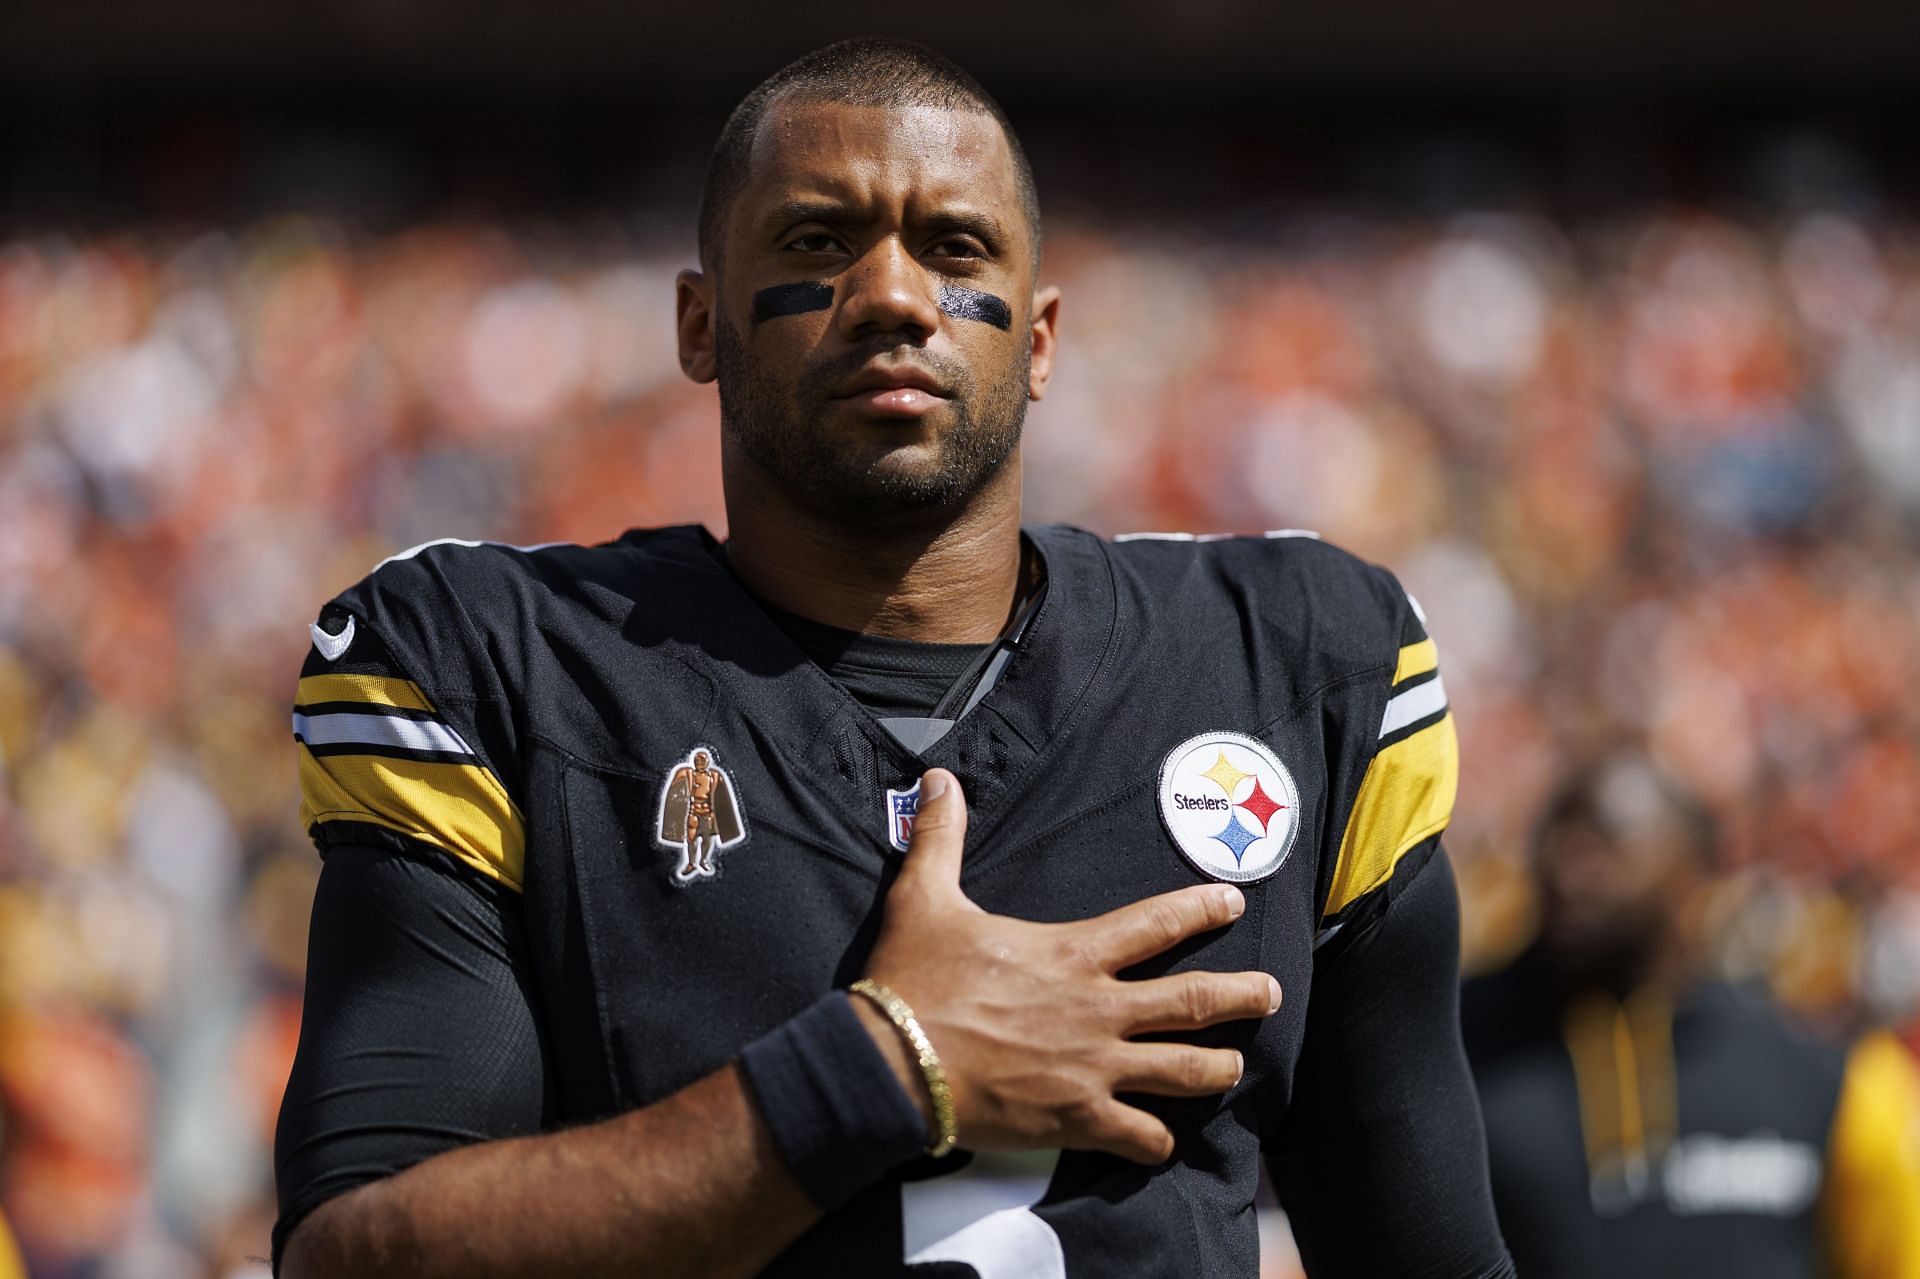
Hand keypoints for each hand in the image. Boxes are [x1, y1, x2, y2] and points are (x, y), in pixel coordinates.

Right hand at [855, 768, 1281, 1164]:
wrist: (891, 1064)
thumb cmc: (911, 981)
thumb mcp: (924, 898)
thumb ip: (940, 838)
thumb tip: (935, 778)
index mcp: (1072, 953)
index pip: (1157, 923)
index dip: (1201, 909)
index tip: (1231, 902)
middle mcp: (1098, 1010)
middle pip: (1194, 1001)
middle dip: (1243, 995)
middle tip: (1273, 992)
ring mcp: (1094, 1069)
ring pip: (1184, 1072)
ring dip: (1217, 1069)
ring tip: (1236, 1066)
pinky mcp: (1077, 1120)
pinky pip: (1140, 1138)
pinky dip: (1157, 1141)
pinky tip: (1162, 1142)